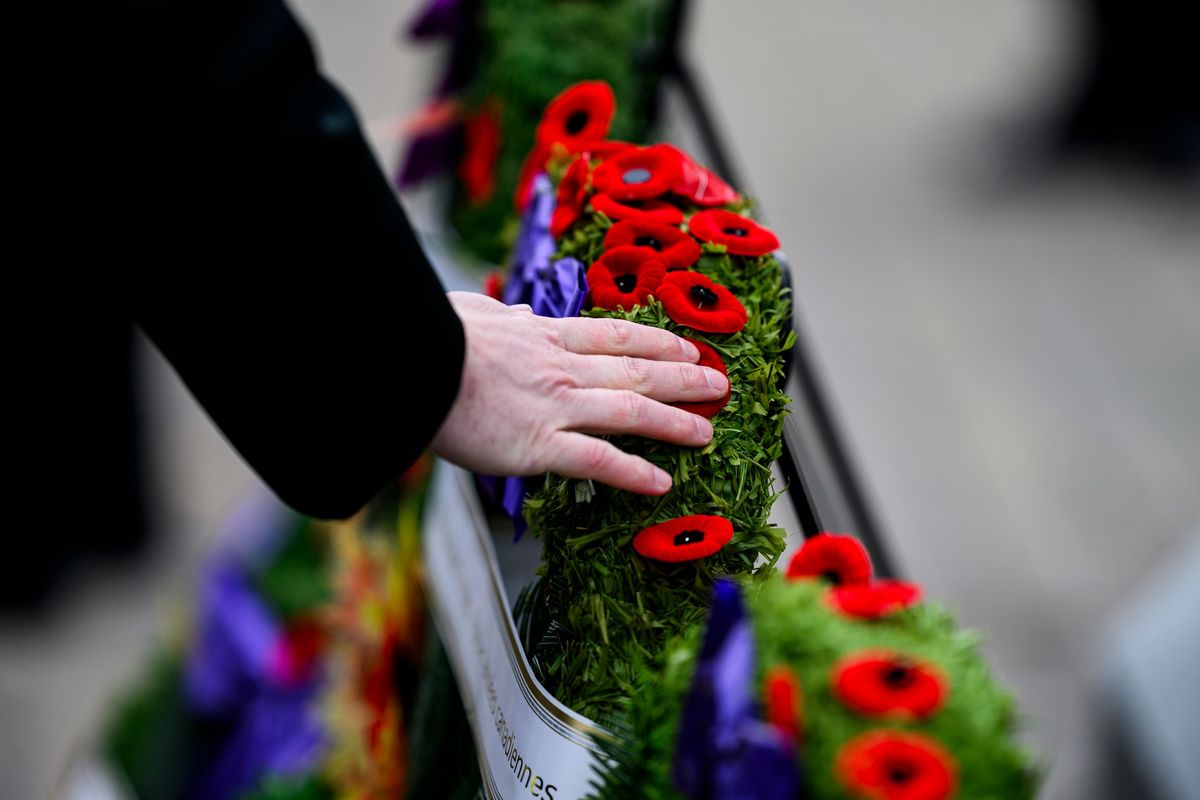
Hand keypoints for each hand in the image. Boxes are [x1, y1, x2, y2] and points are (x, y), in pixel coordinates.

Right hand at [430, 291, 728, 493]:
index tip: (686, 347)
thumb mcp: (474, 313)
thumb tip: (521, 314)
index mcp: (544, 336)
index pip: (615, 337)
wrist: (408, 364)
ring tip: (707, 431)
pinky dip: (633, 472)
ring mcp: (555, 407)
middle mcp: (561, 368)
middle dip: (683, 378)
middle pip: (636, 371)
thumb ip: (505, 317)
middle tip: (718, 383)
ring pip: (631, 412)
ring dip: (675, 422)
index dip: (657, 342)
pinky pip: (597, 461)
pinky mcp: (538, 446)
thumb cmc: (431, 336)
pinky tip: (661, 483)